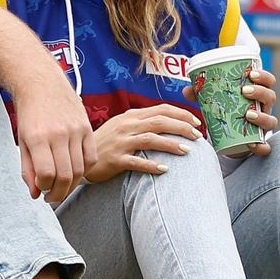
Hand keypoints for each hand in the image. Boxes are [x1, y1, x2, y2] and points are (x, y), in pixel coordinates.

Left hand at [14, 81, 96, 202]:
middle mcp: (58, 134)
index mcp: (38, 137)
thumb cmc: (29, 114)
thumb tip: (35, 193)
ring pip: (80, 169)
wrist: (40, 82)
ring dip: (71, 185)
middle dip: (58, 193)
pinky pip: (91, 157)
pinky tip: (74, 171)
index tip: (40, 190)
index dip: (43, 188)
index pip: (46, 174)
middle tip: (52, 196)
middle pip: (66, 176)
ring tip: (62, 186)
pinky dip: (84, 169)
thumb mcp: (22, 141)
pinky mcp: (87, 127)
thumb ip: (28, 168)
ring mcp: (75, 130)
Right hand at [83, 104, 203, 183]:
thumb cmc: (106, 142)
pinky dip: (152, 165)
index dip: (181, 114)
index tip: (197, 122)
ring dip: (171, 144)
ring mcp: (120, 142)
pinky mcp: (115, 159)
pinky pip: (136, 162)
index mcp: (131, 116)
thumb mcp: (123, 126)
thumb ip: (143, 122)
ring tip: (187, 150)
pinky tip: (164, 169)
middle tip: (198, 135)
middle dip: (182, 127)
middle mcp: (126, 126)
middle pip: (159, 121)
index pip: (161, 109)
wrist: (80, 156)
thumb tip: (171, 123)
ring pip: (150, 139)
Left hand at [184, 66, 279, 155]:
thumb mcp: (214, 101)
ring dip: (262, 116)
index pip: (267, 81)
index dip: (263, 76)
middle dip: (260, 92)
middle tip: (245, 91)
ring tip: (248, 114)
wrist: (231, 139)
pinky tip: (253, 144)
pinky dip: (262, 146)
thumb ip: (201, 94)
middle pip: (270, 97)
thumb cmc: (225, 112)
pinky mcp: (260, 143)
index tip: (251, 73)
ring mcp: (263, 126)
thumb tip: (187, 90)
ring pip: (271, 120)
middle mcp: (263, 108)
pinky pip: (266, 146)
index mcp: (255, 94)